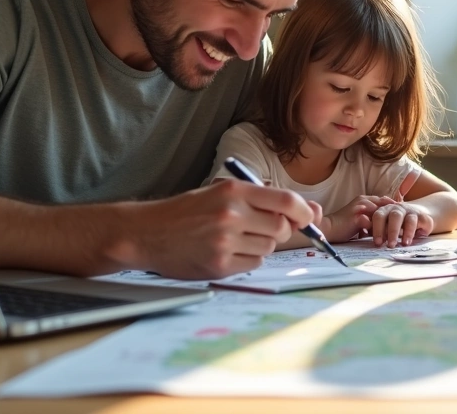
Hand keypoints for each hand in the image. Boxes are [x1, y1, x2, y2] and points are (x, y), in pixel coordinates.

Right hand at [132, 179, 320, 279]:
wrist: (145, 232)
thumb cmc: (186, 211)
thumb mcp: (221, 193)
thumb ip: (261, 200)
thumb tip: (310, 212)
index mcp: (233, 191)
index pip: (286, 201)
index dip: (304, 212)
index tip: (308, 218)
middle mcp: (231, 214)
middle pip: (281, 228)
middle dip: (279, 230)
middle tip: (257, 228)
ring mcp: (225, 241)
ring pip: (268, 248)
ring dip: (259, 245)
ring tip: (233, 238)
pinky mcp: (219, 265)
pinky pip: (253, 265)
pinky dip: (246, 260)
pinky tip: (225, 252)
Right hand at [323, 195, 396, 241]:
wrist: (329, 229)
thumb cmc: (345, 226)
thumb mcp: (361, 218)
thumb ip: (372, 218)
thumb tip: (387, 225)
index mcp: (365, 199)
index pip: (384, 201)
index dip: (394, 209)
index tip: (403, 217)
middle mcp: (363, 201)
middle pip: (385, 206)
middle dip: (395, 216)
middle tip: (405, 226)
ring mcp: (360, 208)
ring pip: (381, 214)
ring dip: (389, 224)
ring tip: (397, 234)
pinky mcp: (357, 217)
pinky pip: (373, 224)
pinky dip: (380, 231)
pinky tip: (385, 238)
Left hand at [371, 201, 434, 247]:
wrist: (420, 219)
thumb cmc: (399, 226)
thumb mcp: (389, 229)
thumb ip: (379, 232)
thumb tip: (372, 241)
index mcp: (385, 211)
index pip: (378, 216)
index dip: (377, 229)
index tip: (378, 243)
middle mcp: (396, 208)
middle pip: (391, 215)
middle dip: (390, 231)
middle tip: (390, 245)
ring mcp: (408, 210)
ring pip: (402, 217)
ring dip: (400, 231)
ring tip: (401, 245)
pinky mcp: (420, 216)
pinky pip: (414, 222)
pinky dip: (410, 233)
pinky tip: (407, 242)